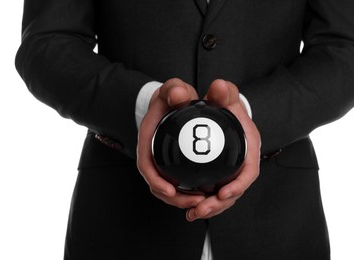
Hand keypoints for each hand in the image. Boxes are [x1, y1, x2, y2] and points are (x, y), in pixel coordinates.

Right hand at [136, 78, 206, 208]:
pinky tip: (207, 195)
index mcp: (148, 139)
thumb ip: (175, 89)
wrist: (174, 100)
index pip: (146, 164)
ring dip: (184, 200)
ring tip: (204, 204)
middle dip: (175, 198)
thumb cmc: (172, 96)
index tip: (170, 190)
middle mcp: (153, 154)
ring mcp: (163, 162)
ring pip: (169, 189)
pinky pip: (179, 185)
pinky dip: (190, 193)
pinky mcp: (173, 166)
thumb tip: (179, 94)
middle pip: (157, 184)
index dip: (155, 180)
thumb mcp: (173, 89)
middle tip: (197, 202)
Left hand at [186, 79, 260, 220]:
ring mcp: (230, 171)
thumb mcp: (225, 95)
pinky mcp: (220, 176)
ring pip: (223, 197)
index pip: (249, 171)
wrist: (220, 111)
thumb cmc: (225, 104)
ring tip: (191, 213)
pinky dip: (202, 202)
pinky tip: (187, 208)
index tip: (222, 193)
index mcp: (249, 147)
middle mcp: (242, 163)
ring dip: (209, 208)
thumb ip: (223, 91)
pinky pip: (213, 194)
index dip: (238, 185)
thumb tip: (218, 85)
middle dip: (219, 204)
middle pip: (235, 190)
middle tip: (200, 209)